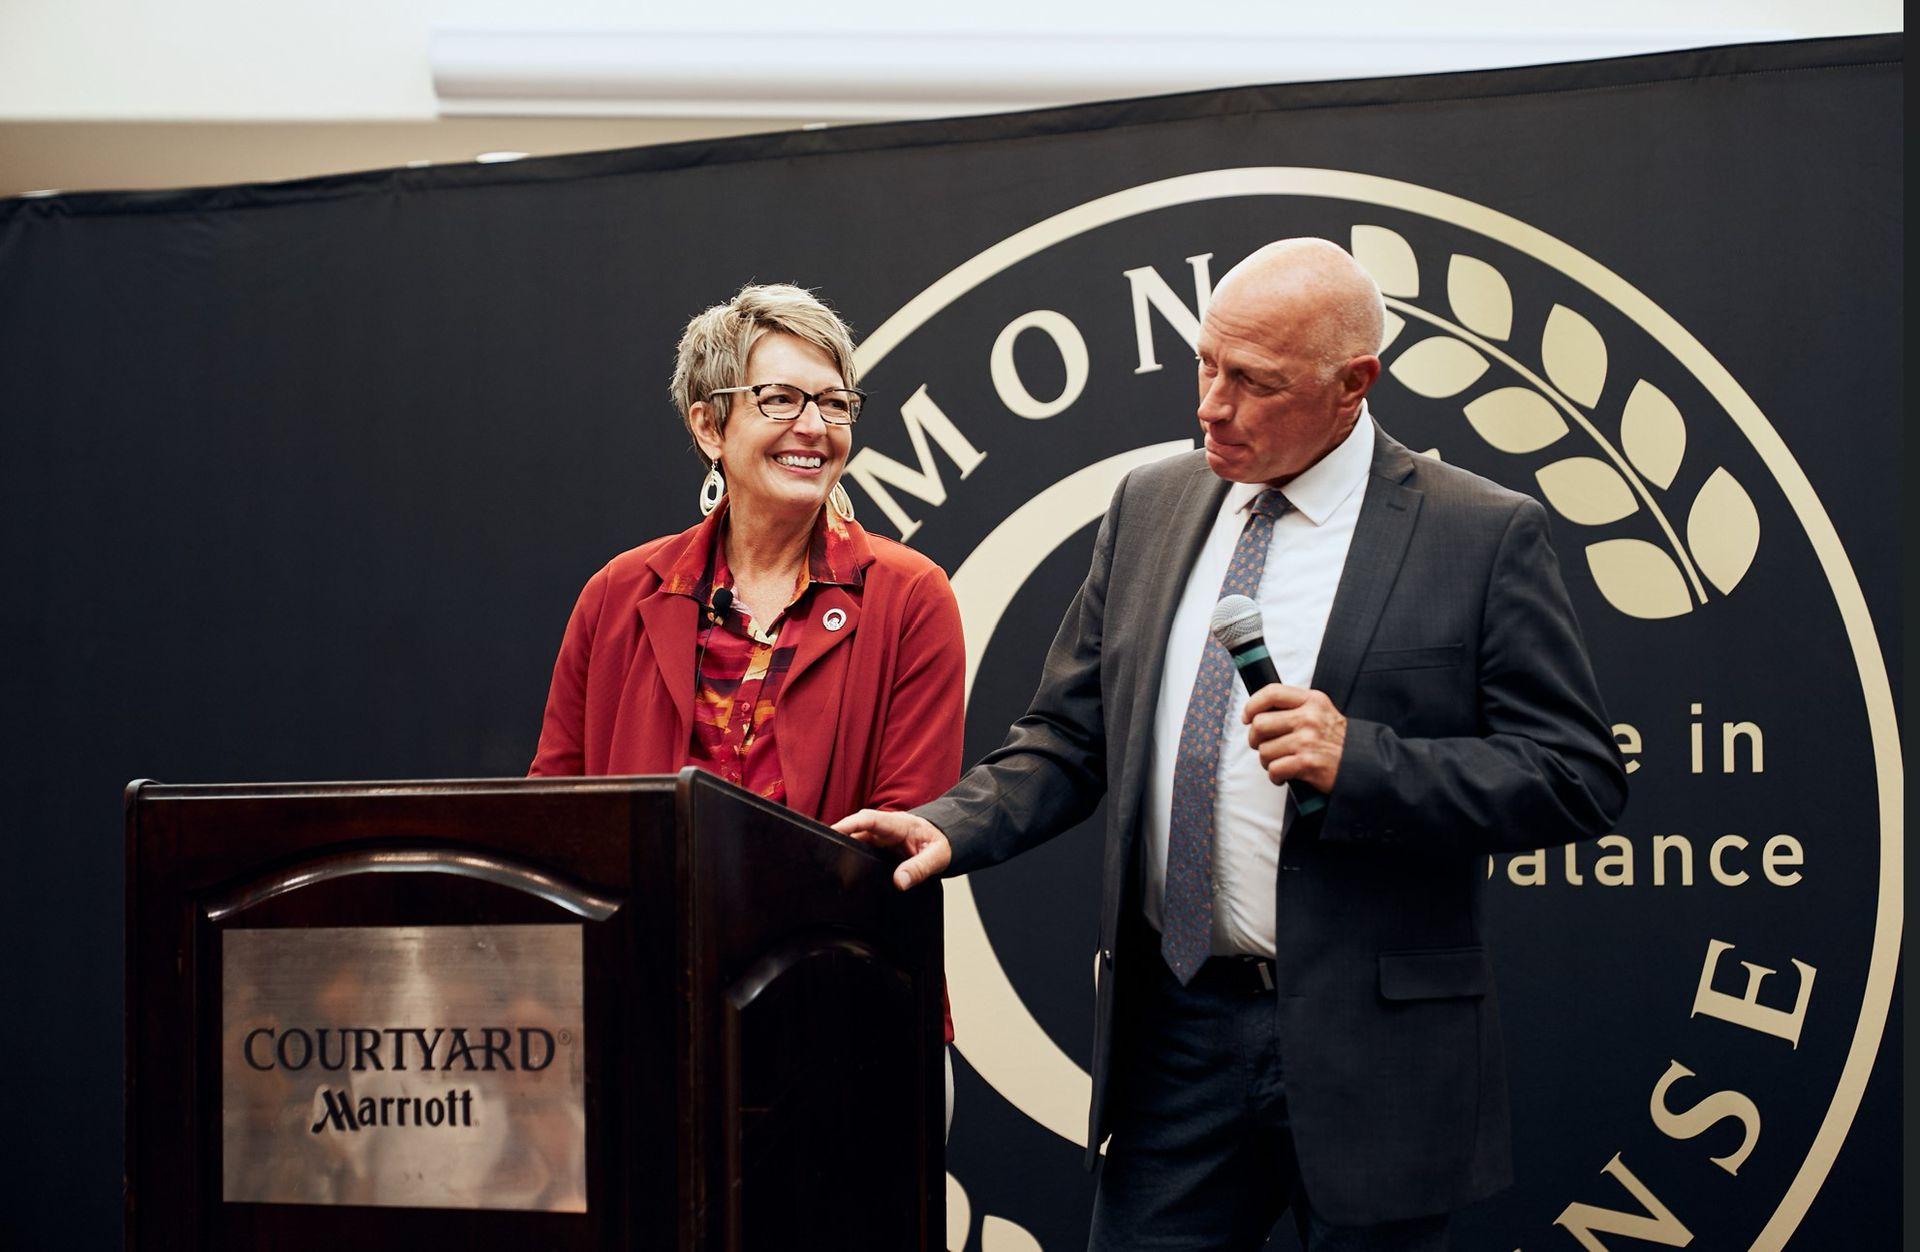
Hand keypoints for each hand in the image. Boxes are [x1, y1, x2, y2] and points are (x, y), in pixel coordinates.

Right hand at [832, 808, 952, 890]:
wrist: (945, 840)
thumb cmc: (942, 843)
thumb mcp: (938, 856)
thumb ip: (920, 868)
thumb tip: (899, 882)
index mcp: (899, 824)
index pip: (869, 819)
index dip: (849, 824)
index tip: (833, 831)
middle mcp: (885, 828)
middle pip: (856, 830)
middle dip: (838, 838)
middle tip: (822, 853)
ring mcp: (880, 838)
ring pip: (856, 841)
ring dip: (843, 850)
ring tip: (828, 865)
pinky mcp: (878, 848)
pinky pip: (861, 850)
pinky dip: (851, 857)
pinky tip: (843, 870)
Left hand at [1243, 683, 1345, 792]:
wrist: (1362, 765)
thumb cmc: (1336, 741)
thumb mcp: (1321, 713)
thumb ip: (1295, 708)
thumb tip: (1257, 712)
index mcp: (1312, 700)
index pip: (1272, 692)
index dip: (1252, 704)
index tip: (1247, 717)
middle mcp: (1309, 717)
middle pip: (1260, 723)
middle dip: (1255, 739)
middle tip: (1263, 746)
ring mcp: (1308, 740)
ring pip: (1264, 750)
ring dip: (1266, 761)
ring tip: (1278, 763)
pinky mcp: (1308, 763)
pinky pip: (1274, 769)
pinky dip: (1274, 776)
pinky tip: (1283, 776)